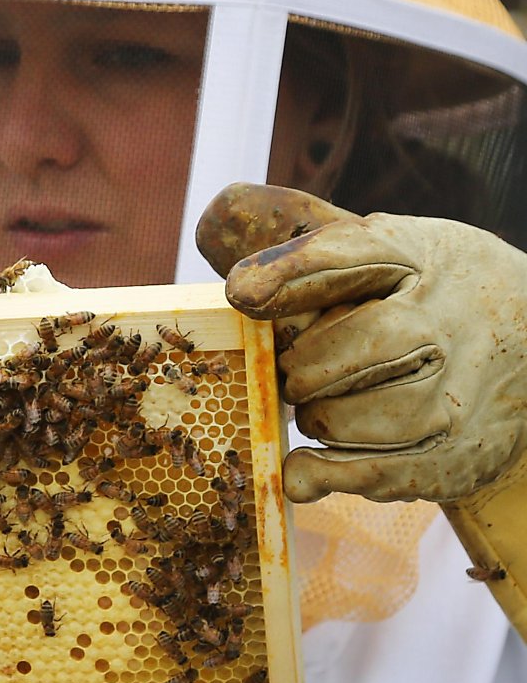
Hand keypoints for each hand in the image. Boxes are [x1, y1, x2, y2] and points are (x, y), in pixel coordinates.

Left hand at [196, 183, 526, 504]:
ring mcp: (457, 391)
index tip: (242, 294)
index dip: (292, 273)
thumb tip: (225, 208)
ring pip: (355, 416)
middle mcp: (446, 320)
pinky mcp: (456, 454)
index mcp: (421, 256)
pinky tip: (301, 467)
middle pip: (351, 346)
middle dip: (303, 366)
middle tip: (297, 372)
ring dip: (319, 417)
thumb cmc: (434, 294)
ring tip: (323, 405)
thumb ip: (315, 243)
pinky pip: (375, 474)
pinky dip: (326, 473)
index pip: (352, 254)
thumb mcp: (396, 250)